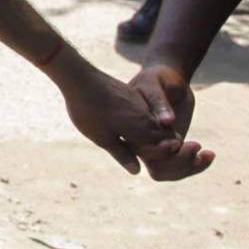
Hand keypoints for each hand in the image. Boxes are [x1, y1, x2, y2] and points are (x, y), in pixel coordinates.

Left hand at [54, 61, 184, 174]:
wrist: (81, 78)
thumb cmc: (89, 111)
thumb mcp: (102, 138)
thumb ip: (122, 154)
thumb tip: (136, 170)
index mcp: (143, 129)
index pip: (167, 147)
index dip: (163, 156)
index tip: (157, 162)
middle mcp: (147, 116)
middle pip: (165, 135)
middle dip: (162, 147)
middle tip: (148, 154)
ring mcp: (141, 104)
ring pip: (156, 123)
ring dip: (152, 134)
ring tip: (134, 140)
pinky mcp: (133, 95)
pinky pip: (146, 112)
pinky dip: (143, 122)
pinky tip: (128, 125)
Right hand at [127, 62, 214, 180]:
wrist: (169, 80)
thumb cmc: (158, 77)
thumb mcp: (156, 84)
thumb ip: (159, 102)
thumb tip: (167, 123)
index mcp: (130, 128)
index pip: (142, 151)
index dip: (160, 152)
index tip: (179, 141)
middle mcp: (139, 142)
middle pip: (156, 167)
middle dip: (179, 162)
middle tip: (197, 145)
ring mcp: (154, 147)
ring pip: (167, 172)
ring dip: (189, 168)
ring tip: (209, 155)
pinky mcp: (169, 148)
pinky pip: (179, 167)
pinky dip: (195, 166)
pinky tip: (209, 155)